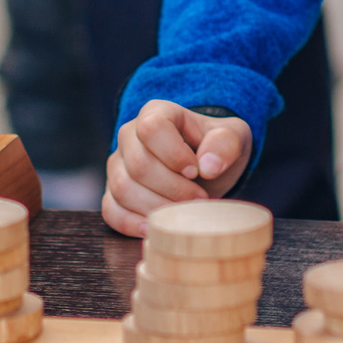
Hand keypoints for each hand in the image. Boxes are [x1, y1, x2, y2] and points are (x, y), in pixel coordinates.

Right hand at [103, 100, 252, 236]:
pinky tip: (156, 229)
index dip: (173, 154)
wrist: (205, 166)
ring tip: (184, 212)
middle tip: (199, 199)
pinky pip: (111, 210)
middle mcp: (129, 136)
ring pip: (123, 189)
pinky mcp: (113, 193)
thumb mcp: (231, 137)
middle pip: (138, 164)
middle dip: (172, 188)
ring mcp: (118, 165)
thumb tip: (207, 166)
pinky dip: (132, 224)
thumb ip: (225, 144)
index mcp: (156, 113)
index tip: (196, 171)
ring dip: (156, 207)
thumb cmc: (214, 147)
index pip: (151, 128)